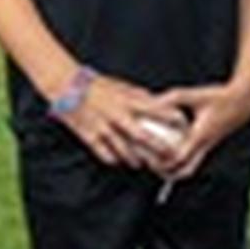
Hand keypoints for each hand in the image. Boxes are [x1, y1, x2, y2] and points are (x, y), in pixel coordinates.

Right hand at [57, 71, 179, 169]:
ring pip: (125, 151)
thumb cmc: (95, 84)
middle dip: (158, 149)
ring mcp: (103, 128)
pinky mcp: (90, 136)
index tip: (183, 123)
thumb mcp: (120, 85)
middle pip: (143, 137)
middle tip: (169, 156)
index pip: (155, 110)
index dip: (171, 118)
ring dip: (136, 160)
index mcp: (126, 101)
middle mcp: (117, 116)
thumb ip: (138, 95)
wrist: (66, 86)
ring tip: (143, 164)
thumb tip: (155, 101)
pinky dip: (115, 160)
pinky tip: (120, 162)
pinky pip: (106, 154)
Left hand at [142, 81, 240, 175]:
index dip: (163, 163)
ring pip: (190, 168)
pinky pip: (194, 159)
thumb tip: (152, 102)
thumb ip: (173, 98)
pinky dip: (181, 160)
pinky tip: (170, 148)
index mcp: (200, 135)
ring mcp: (208, 147)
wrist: (242, 102)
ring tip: (158, 162)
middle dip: (168, 174)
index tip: (150, 159)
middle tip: (152, 166)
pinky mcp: (209, 145)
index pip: (180, 158)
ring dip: (175, 170)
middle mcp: (204, 145)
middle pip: (185, 171)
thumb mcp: (194, 94)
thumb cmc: (218, 97)